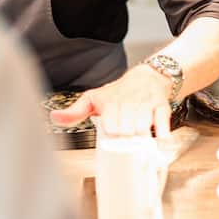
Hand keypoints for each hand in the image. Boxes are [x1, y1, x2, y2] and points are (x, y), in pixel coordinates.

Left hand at [49, 64, 174, 137]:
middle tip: (125, 141)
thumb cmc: (119, 92)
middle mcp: (129, 102)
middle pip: (127, 129)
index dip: (111, 132)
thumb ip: (75, 111)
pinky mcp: (162, 107)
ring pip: (143, 126)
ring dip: (141, 138)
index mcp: (111, 102)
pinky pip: (163, 120)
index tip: (112, 136)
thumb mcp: (94, 99)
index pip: (110, 124)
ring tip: (137, 141)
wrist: (146, 77)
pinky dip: (162, 132)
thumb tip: (54, 117)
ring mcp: (146, 105)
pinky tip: (159, 139)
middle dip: (126, 138)